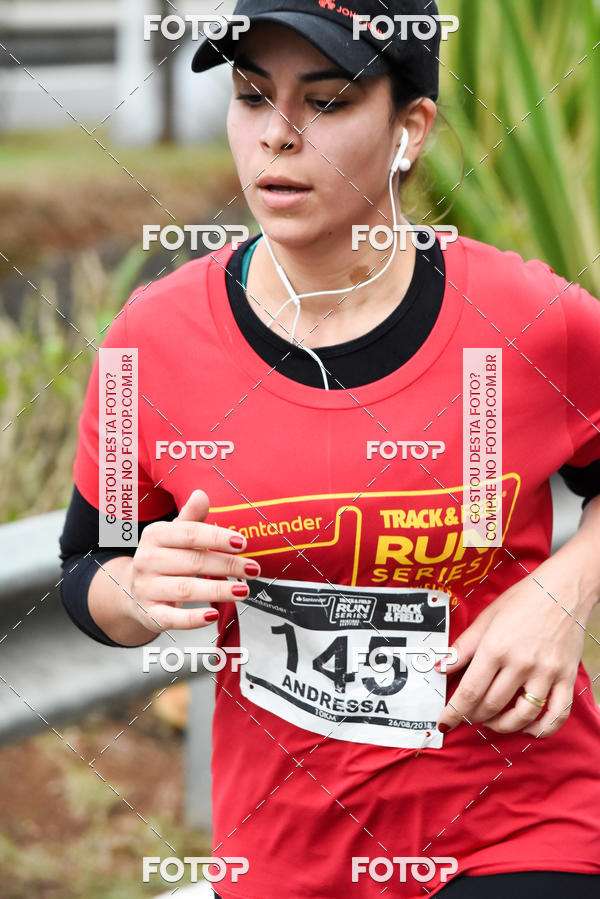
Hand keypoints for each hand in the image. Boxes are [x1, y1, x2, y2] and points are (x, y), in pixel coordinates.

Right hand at [126, 488, 258, 633]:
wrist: (131, 590)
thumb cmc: (162, 558)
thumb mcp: (173, 535)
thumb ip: (190, 518)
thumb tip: (201, 494)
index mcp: (155, 536)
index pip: (189, 534)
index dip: (217, 537)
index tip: (242, 542)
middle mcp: (147, 561)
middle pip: (193, 562)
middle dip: (227, 565)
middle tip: (253, 569)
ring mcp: (146, 589)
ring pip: (185, 590)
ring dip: (217, 589)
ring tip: (242, 590)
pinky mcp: (150, 614)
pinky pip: (172, 618)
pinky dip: (193, 619)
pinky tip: (213, 615)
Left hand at [436, 556, 590, 737]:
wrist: (563, 589)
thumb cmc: (522, 600)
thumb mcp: (486, 619)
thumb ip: (463, 647)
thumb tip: (441, 667)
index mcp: (496, 647)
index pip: (470, 691)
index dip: (454, 712)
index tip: (445, 722)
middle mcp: (521, 663)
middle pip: (491, 705)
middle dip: (474, 716)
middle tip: (467, 716)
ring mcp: (546, 672)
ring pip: (521, 716)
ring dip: (502, 726)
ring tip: (491, 722)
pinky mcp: (566, 677)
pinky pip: (556, 714)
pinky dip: (541, 728)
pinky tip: (527, 727)